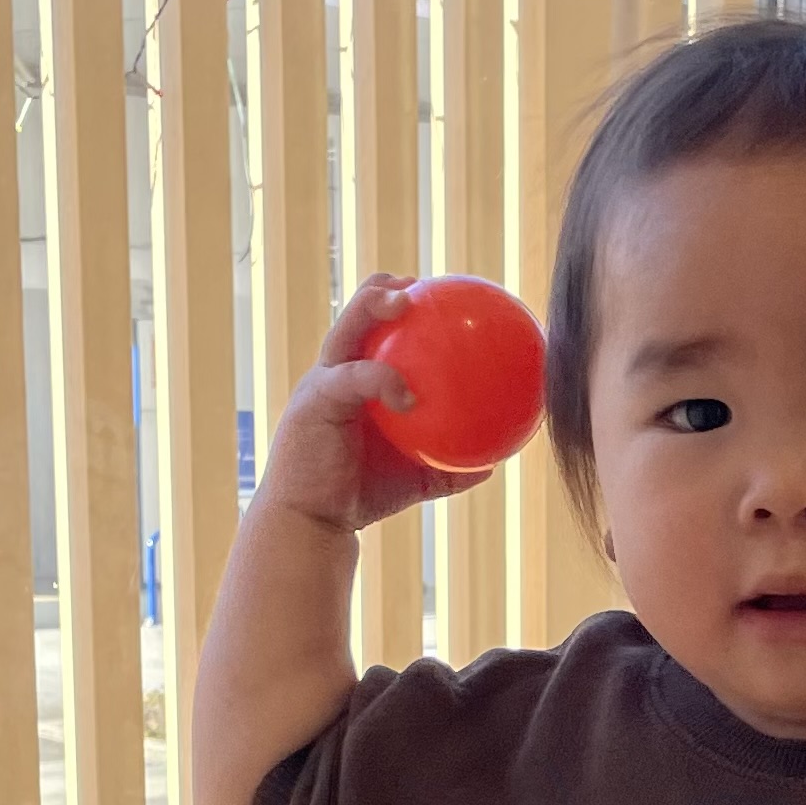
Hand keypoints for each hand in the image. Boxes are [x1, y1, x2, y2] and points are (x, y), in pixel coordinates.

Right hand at [257, 277, 492, 533]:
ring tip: (406, 300)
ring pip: (345, 329)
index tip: (438, 294)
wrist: (312, 521)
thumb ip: (448, 465)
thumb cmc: (360, 496)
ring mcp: (320, 382)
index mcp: (354, 380)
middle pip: (355, 314)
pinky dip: (382, 380)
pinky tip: (410, 395)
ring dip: (372, 306)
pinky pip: (354, 378)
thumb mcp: (415, 479)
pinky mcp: (314, 401)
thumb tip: (492, 463)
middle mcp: (334, 372)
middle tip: (418, 283)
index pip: (372, 330)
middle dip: (382, 289)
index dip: (399, 304)